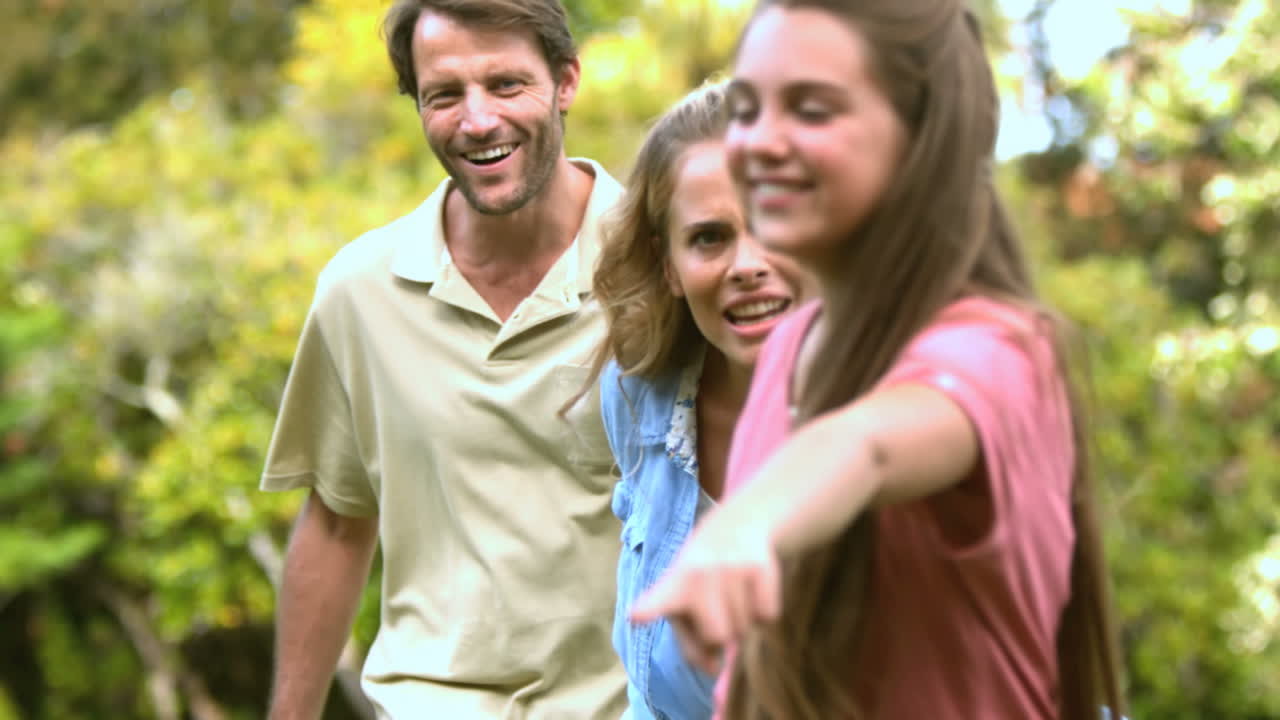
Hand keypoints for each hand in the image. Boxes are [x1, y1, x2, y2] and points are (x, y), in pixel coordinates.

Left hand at [628, 504, 782, 673]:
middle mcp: (699, 574)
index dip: (648, 610)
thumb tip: (712, 669)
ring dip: (741, 623)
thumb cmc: (700, 578)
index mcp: (672, 586)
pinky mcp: (759, 567)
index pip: (657, 600)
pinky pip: (767, 616)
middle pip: (718, 638)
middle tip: (717, 615)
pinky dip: (762, 614)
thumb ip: (691, 645)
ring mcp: (730, 568)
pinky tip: (751, 590)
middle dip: (720, 637)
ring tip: (732, 596)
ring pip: (745, 629)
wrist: (734, 525)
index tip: (636, 617)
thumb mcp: (684, 605)